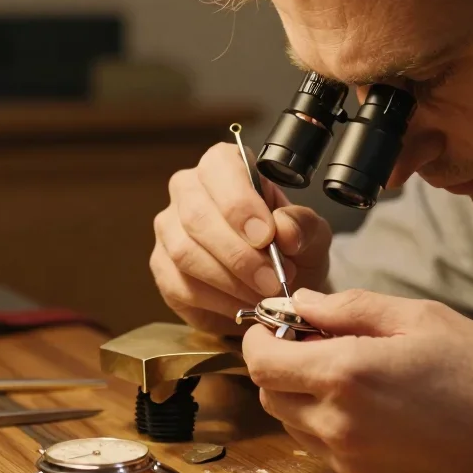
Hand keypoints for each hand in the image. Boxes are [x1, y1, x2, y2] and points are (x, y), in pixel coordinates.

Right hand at [150, 143, 332, 334]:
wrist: (277, 286)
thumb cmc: (291, 250)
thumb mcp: (310, 234)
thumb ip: (302, 225)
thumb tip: (283, 230)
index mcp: (223, 166)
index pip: (219, 168)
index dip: (240, 204)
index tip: (266, 236)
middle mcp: (188, 190)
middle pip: (197, 215)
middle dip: (238, 254)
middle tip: (272, 279)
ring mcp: (169, 229)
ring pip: (185, 253)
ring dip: (229, 281)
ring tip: (263, 295)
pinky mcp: (162, 268)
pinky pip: (181, 286)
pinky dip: (217, 302)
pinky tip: (242, 306)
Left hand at [243, 289, 472, 472]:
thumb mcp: (420, 317)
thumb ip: (349, 308)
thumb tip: (300, 303)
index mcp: (347, 375)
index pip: (261, 359)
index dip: (262, 336)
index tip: (281, 323)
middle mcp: (338, 425)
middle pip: (270, 392)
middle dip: (282, 363)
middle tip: (321, 341)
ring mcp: (350, 461)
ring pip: (293, 422)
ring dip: (305, 394)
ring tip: (356, 372)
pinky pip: (325, 449)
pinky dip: (332, 424)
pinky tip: (378, 406)